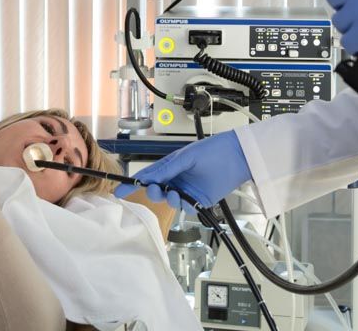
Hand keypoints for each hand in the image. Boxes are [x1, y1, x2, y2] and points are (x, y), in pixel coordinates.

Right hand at [113, 131, 251, 209]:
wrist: (238, 157)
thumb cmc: (213, 150)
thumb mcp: (187, 156)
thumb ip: (167, 169)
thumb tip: (148, 178)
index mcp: (172, 165)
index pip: (149, 176)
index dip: (133, 185)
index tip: (119, 193)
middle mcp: (178, 179)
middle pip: (157, 190)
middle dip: (153, 193)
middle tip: (156, 190)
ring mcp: (189, 190)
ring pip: (171, 201)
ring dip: (170, 200)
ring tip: (176, 194)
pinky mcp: (201, 200)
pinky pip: (187, 208)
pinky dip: (185, 206)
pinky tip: (189, 200)